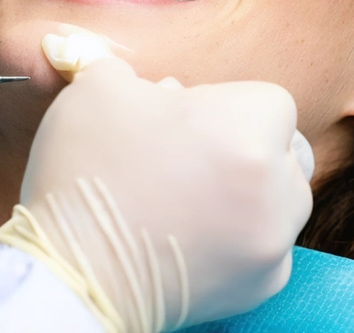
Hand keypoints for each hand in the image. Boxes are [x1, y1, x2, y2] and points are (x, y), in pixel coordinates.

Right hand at [0, 55, 313, 330]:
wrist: (70, 274)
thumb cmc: (87, 172)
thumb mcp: (98, 88)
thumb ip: (132, 70)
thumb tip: (144, 82)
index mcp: (248, 127)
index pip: (269, 100)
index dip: (227, 104)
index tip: (190, 119)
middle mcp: (276, 186)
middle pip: (283, 150)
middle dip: (246, 147)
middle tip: (191, 156)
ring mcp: (273, 241)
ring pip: (283, 200)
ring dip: (251, 192)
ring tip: (193, 195)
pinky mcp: (262, 284)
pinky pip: (268, 248)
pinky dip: (240, 239)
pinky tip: (193, 234)